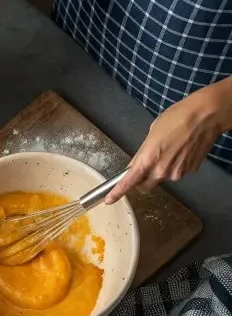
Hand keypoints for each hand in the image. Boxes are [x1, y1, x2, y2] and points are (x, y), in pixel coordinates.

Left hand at [105, 78, 231, 203]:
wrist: (206, 115)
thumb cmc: (177, 118)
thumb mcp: (151, 133)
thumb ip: (142, 153)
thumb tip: (136, 164)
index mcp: (148, 159)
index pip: (129, 181)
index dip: (118, 192)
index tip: (109, 200)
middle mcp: (161, 170)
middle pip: (144, 186)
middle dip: (141, 180)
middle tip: (144, 167)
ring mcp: (177, 172)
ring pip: (161, 178)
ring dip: (160, 170)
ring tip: (169, 149)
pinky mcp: (190, 171)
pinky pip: (176, 172)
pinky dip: (175, 165)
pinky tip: (181, 150)